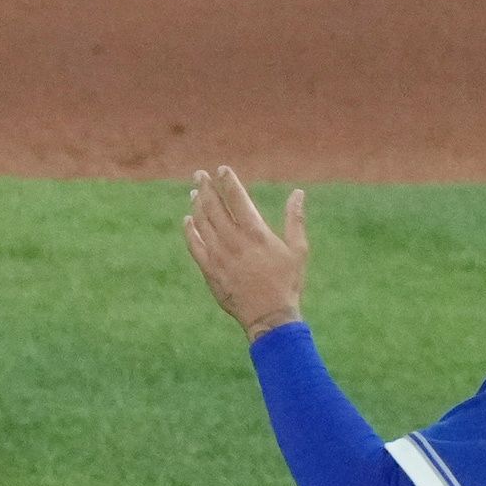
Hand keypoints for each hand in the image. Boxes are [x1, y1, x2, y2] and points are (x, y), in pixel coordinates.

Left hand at [185, 168, 309, 334]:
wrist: (269, 316)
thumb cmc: (287, 282)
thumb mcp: (298, 250)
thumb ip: (295, 219)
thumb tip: (298, 193)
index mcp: (256, 234)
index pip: (238, 199)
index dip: (228, 182)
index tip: (222, 169)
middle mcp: (234, 242)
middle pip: (214, 207)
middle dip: (206, 188)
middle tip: (199, 174)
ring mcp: (219, 256)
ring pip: (202, 223)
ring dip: (196, 205)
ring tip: (195, 192)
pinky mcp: (209, 270)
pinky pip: (194, 245)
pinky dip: (189, 230)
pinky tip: (187, 220)